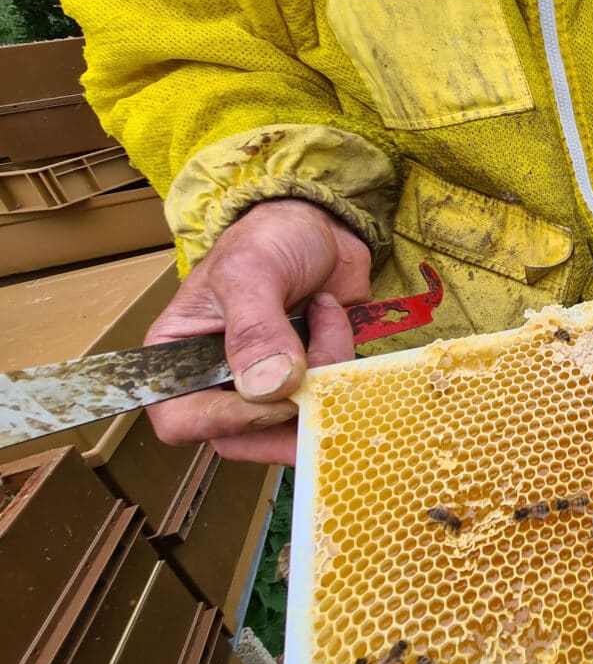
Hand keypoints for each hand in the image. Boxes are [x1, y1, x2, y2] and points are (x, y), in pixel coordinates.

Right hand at [143, 199, 372, 464]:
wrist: (323, 226)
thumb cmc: (268, 239)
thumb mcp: (250, 271)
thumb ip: (254, 328)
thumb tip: (266, 389)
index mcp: (178, 359)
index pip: (181, 420)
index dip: (224, 421)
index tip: (274, 396)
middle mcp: (217, 383)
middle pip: (243, 437)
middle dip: (290, 409)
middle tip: (319, 365)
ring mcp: (266, 387)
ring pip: (293, 425)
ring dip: (323, 378)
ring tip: (326, 316)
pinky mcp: (309, 384)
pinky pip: (329, 402)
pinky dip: (343, 367)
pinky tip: (334, 317)